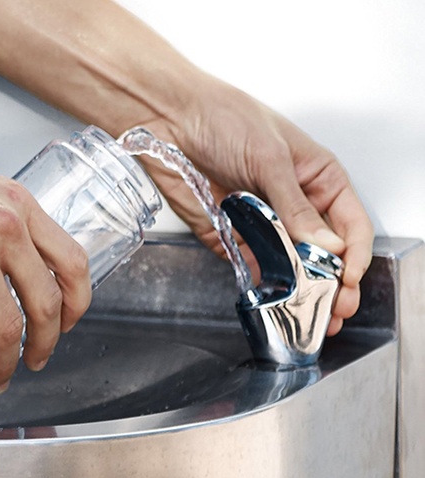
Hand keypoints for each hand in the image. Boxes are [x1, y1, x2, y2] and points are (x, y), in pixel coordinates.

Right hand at [0, 137, 91, 397]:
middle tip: (37, 360)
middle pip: (48, 303)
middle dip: (46, 343)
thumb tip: (10, 266)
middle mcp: (6, 228)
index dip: (77, 302)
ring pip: (9, 328)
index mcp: (18, 206)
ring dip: (4, 364)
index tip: (69, 321)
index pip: (73, 262)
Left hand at [143, 75, 372, 334]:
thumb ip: (295, 205)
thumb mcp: (269, 157)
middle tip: (335, 310)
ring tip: (309, 316)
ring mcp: (262, 220)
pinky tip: (274, 300)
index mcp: (315, 177)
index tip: (347, 277)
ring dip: (300, 291)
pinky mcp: (230, 233)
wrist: (168, 119)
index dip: (352, 253)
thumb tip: (325, 245)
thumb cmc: (223, 117)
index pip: (349, 223)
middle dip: (332, 282)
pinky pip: (252, 264)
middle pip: (323, 251)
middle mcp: (292, 202)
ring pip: (290, 264)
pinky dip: (264, 283)